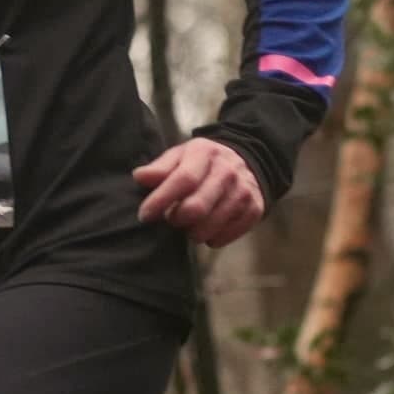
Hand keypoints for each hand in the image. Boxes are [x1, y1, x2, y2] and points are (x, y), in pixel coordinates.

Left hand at [133, 133, 266, 247]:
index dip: (160, 200)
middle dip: (177, 219)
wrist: (248, 160)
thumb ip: (160, 168)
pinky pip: (225, 237)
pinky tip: (208, 227)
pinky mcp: (254, 210)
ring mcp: (243, 192)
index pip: (183, 180)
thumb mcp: (181, 155)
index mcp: (205, 154)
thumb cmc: (203, 162)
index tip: (145, 215)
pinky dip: (211, 238)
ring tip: (189, 224)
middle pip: (196, 208)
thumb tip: (139, 177)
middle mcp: (227, 172)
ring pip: (209, 227)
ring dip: (192, 232)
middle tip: (172, 218)